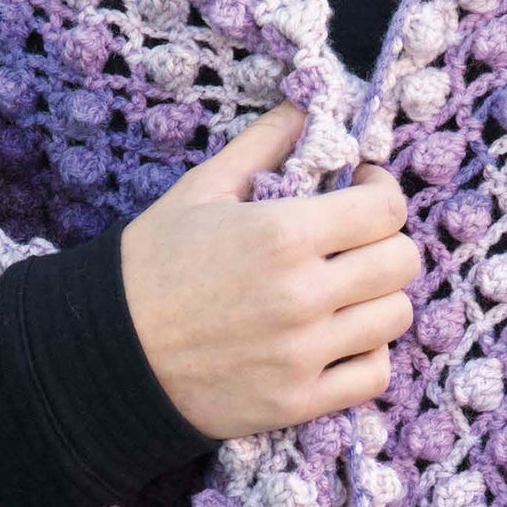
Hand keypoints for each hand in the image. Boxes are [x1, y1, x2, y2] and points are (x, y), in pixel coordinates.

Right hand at [119, 103, 422, 440]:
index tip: (363, 190)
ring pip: (395, 317)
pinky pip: (374, 375)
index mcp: (282, 234)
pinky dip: (368, 354)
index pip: (385, 208)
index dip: (382, 191)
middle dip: (386, 241)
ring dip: (378, 298)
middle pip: (401, 262)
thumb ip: (263, 144)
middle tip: (357, 241)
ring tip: (347, 290)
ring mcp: (303, 353)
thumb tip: (308, 106)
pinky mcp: (298, 401)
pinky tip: (340, 337)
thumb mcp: (201, 189)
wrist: (104, 353)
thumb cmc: (150, 265)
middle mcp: (302, 294)